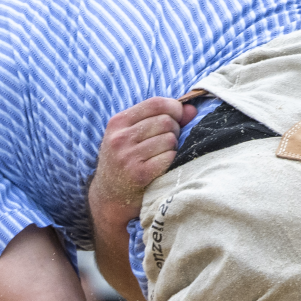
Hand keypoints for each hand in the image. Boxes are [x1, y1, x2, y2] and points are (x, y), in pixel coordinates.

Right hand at [89, 97, 197, 224]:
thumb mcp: (132, 135)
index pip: (155, 103)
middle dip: (174, 130)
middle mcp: (120, 138)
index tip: (178, 117)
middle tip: (167, 142)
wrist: (109, 196)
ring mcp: (128, 157)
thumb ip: (161, 117)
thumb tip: (192, 109)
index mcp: (117, 122)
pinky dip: (172, 160)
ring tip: (162, 155)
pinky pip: (170, 157)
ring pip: (170, 139)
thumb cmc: (125, 160)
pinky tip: (162, 166)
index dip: (174, 108)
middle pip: (166, 121)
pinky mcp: (139, 175)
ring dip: (173, 147)